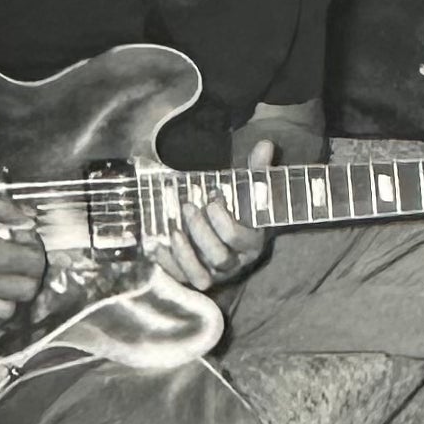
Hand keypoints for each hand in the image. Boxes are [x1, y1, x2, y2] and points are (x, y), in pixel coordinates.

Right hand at [0, 180, 45, 323]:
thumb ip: (4, 209)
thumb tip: (28, 218)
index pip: (34, 264)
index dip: (36, 247)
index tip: (23, 235)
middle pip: (27, 292)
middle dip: (30, 273)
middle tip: (18, 253)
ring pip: (5, 311)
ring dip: (11, 293)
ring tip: (2, 272)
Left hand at [155, 139, 272, 291]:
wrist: (233, 233)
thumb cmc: (241, 210)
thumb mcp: (250, 191)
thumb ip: (257, 171)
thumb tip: (265, 144)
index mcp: (252, 243)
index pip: (238, 238)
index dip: (223, 220)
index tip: (213, 197)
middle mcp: (235, 263)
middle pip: (219, 256)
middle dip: (201, 231)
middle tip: (188, 206)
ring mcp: (215, 274)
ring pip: (201, 276)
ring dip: (185, 253)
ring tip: (174, 229)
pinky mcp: (195, 278)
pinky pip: (181, 279)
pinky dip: (168, 263)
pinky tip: (158, 245)